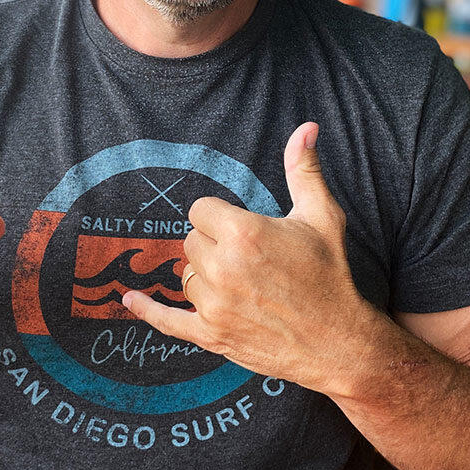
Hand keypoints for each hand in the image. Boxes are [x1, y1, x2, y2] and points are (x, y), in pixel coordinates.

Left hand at [122, 123, 372, 393]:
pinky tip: (129, 299)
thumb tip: (306, 127)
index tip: (241, 227)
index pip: (200, 211)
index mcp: (244, 233)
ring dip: (205, 276)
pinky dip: (148, 310)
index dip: (220, 217)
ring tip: (242, 283)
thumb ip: (303, 169)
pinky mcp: (211, 335)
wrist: (340, 342)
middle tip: (247, 257)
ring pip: (186, 276)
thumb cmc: (331, 274)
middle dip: (213, 245)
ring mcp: (214, 305)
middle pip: (190, 241)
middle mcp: (223, 268)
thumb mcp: (321, 216)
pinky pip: (167, 320)